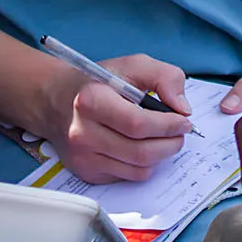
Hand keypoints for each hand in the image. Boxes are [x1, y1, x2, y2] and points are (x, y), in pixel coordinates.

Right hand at [45, 53, 193, 183]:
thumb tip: (183, 108)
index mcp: (92, 101)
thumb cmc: (98, 82)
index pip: (138, 124)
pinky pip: (128, 177)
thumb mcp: (133, 65)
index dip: (168, 125)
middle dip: (171, 143)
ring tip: (165, 138)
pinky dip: (144, 165)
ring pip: (138, 169)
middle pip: (140, 152)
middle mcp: (83, 133)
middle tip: (181, 132)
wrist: (56, 100)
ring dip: (161, 155)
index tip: (184, 120)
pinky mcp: (86, 172)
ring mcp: (83, 157)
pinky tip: (142, 146)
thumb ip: (165, 77)